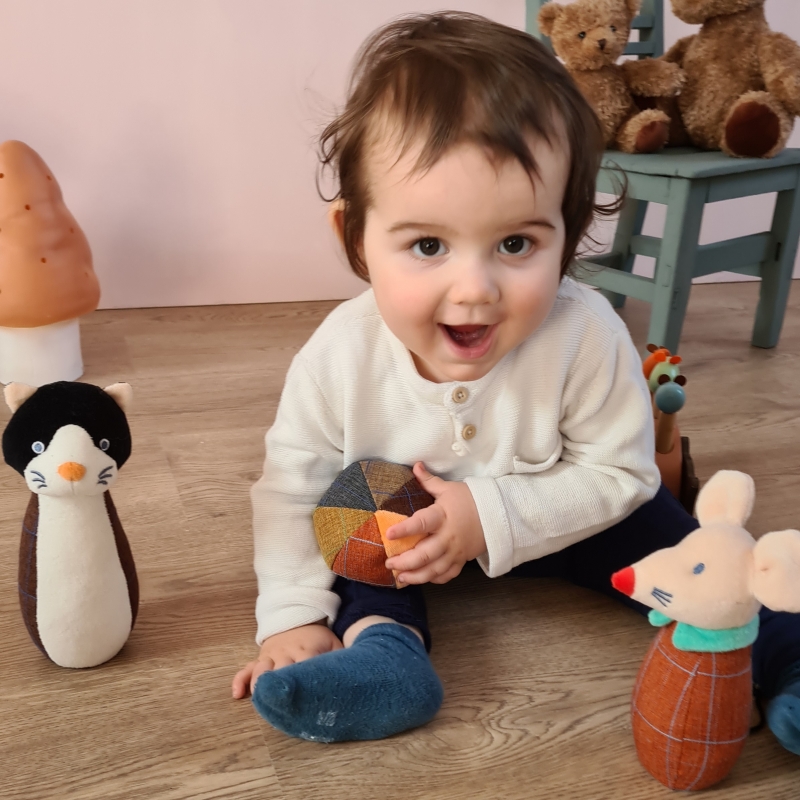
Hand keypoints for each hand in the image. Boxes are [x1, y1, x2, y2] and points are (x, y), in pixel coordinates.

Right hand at [231, 621, 342, 698]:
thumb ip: (340, 660)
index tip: (306, 700)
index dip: (305, 682)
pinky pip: (245, 669)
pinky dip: (240, 680)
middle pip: (281, 670)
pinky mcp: (260, 658)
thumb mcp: (333, 644)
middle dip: (280, 686)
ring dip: (260, 684)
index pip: (306, 666)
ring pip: (261, 669)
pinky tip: (237, 694)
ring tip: (261, 701)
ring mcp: (270, 655)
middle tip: (282, 705)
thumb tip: (352, 679)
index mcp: (306, 649)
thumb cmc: (317, 638)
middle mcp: (286, 652)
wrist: (296, 616)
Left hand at [384, 462, 484, 585]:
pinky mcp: (461, 560)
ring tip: (400, 577)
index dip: (405, 529)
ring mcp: (455, 551)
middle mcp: (448, 537)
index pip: (422, 523)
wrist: (497, 514)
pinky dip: (434, 579)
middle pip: (425, 554)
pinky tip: (421, 579)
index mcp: (442, 516)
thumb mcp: (449, 489)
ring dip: (416, 576)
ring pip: (434, 569)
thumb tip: (415, 465)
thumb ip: (429, 481)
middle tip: (389, 562)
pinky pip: (447, 574)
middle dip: (405, 561)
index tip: (389, 534)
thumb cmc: (470, 500)